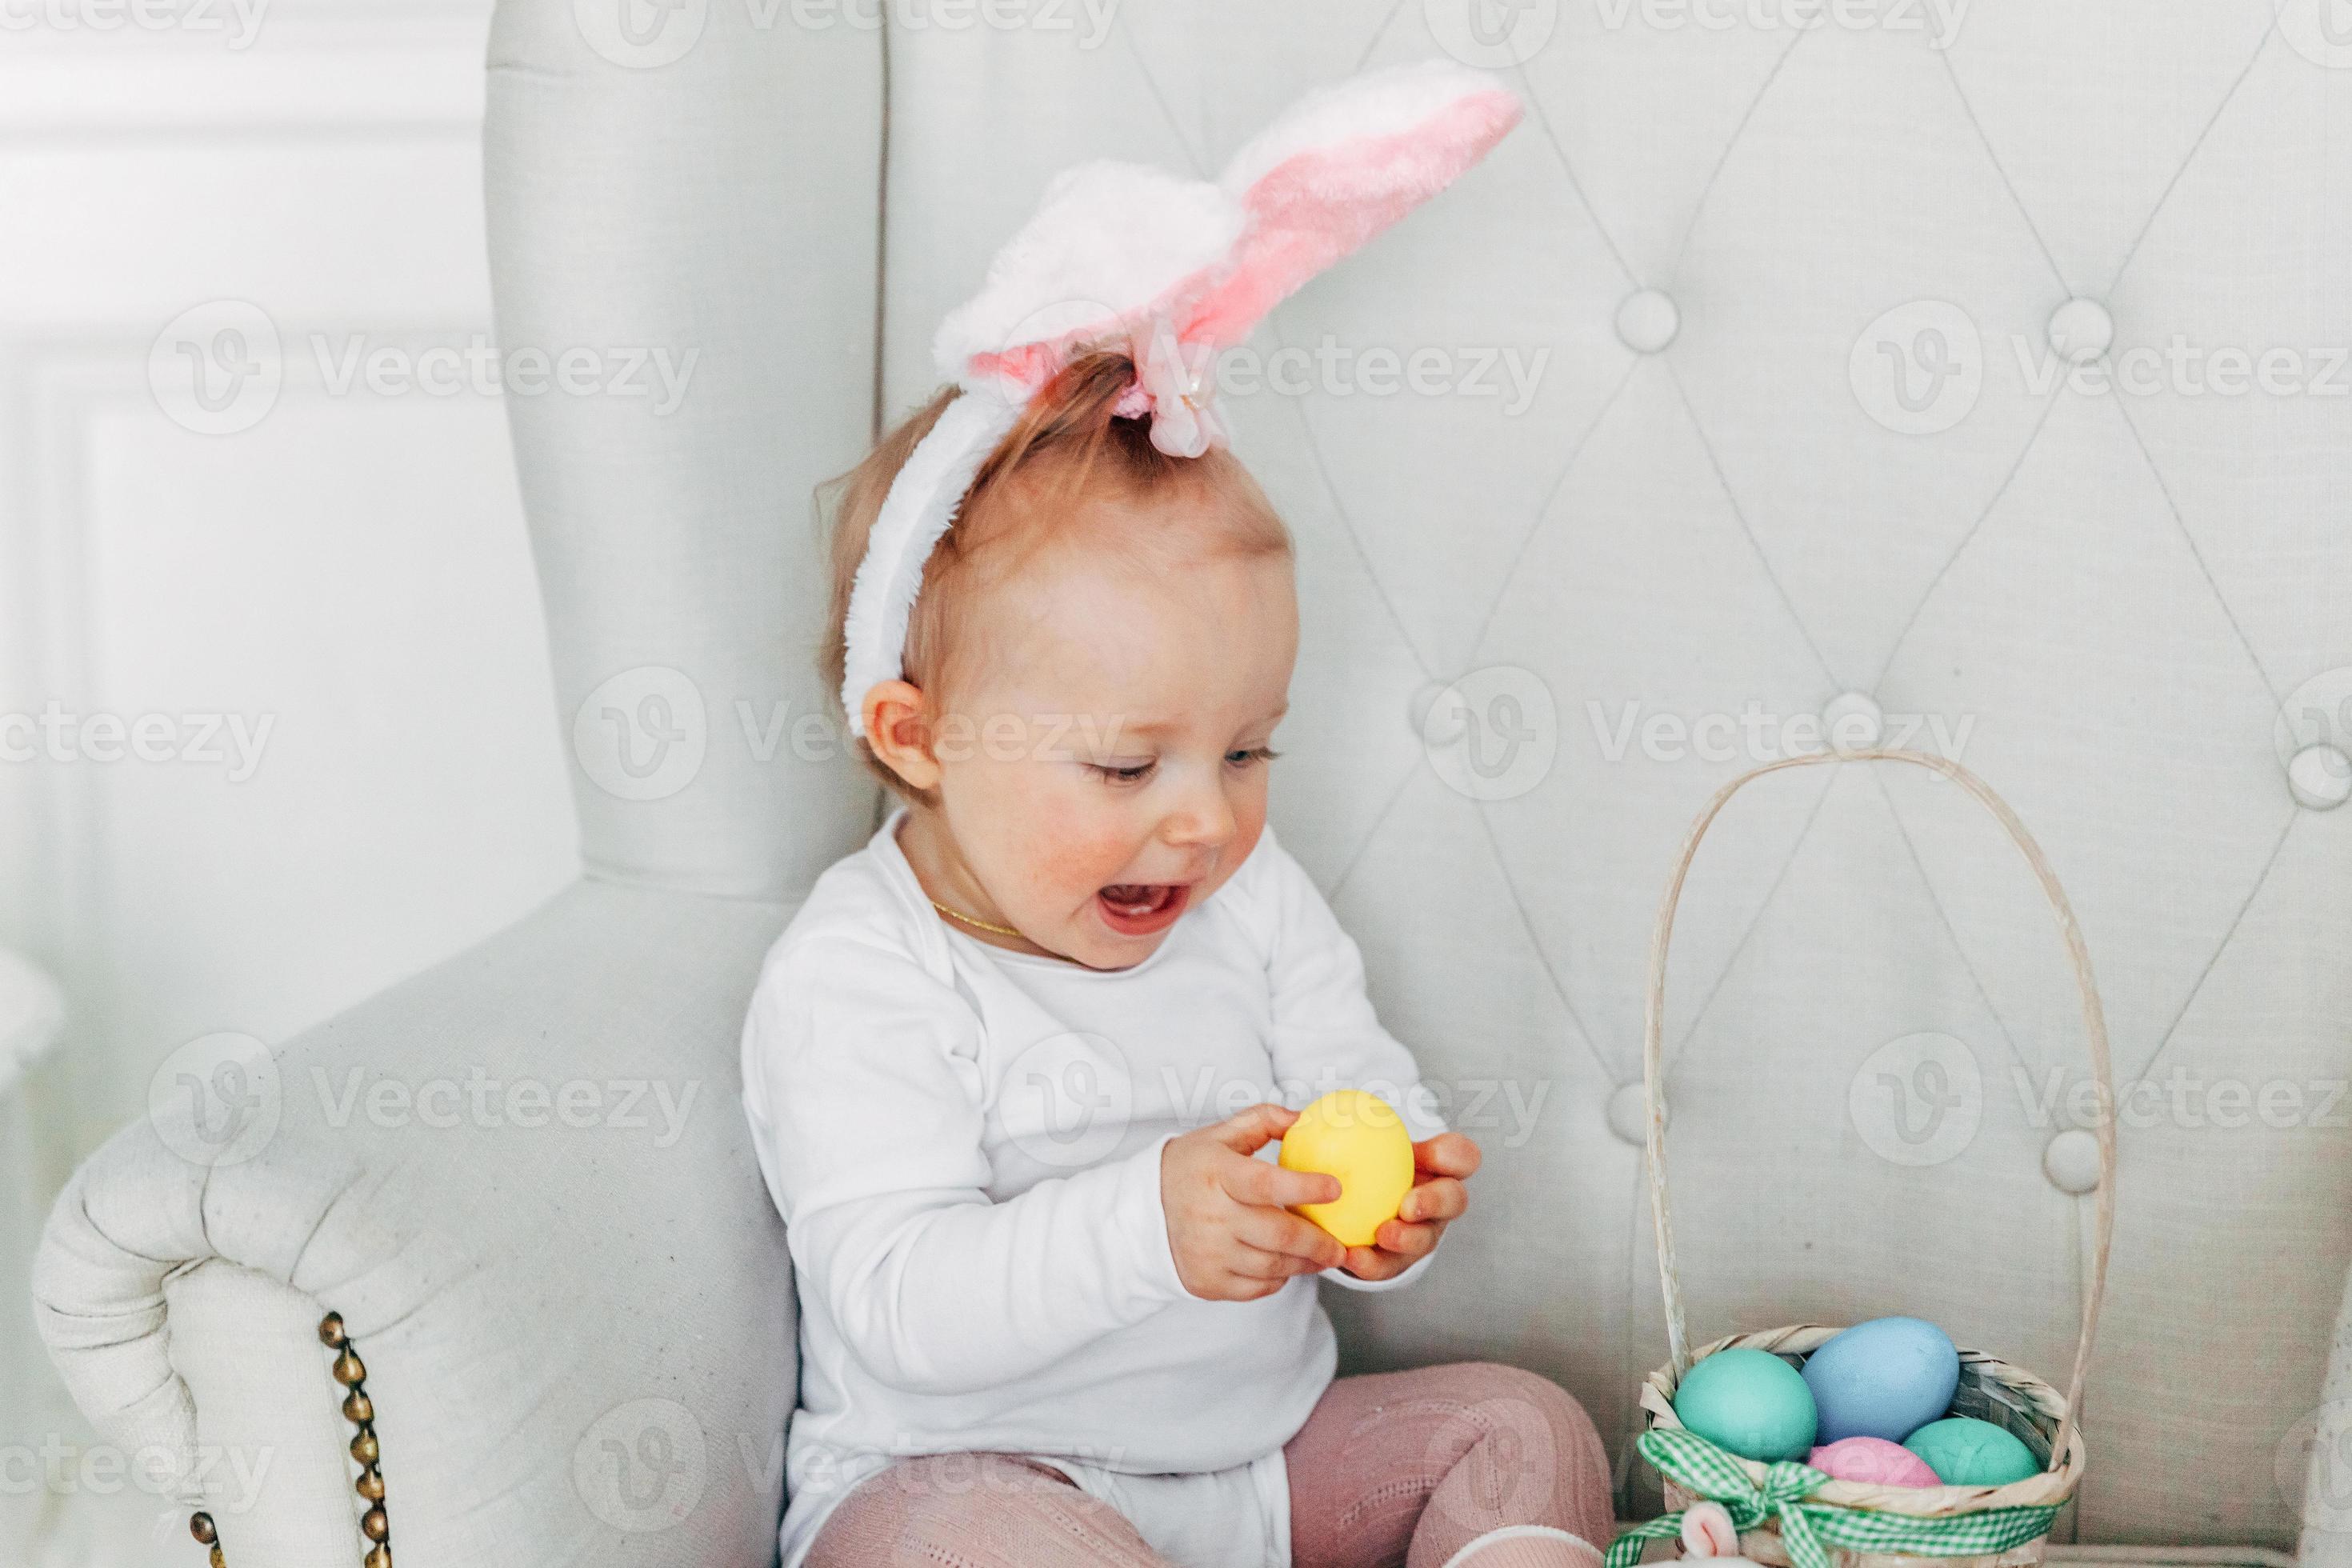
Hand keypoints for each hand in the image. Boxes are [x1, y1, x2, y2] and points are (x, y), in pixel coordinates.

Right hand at [1160, 1103, 1346, 1300]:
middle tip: (1341, 1246)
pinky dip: (1278, 1279)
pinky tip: (1288, 1266)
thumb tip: (1303, 1118)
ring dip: (1305, 1264)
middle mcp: (1211, 1217)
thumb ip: (1262, 1120)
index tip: (1336, 1188)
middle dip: (1318, 1242)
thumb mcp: (1219, 1135)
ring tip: (1324, 1257)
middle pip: (1278, 1234)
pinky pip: (1256, 1287)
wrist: (1141, 1212)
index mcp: (1216, 1175)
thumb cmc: (1190, 1168)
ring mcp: (1208, 1253)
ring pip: (1272, 1266)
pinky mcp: (1207, 1282)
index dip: (1303, 1188)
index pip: (1265, 1183)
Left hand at [1336, 1131, 1478, 1282]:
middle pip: (1454, 1200)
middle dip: (1436, 1203)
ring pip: (1425, 1239)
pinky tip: (1349, 1256)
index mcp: (1439, 1168)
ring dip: (1408, 1238)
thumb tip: (1304, 1111)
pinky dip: (1371, 1263)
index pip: (1461, 1156)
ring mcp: (1423, 1235)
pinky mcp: (1398, 1263)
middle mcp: (1439, 1203)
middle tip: (1408, 1205)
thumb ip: (1343, 1125)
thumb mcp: (1358, 1141)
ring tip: (1383, 1234)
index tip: (1432, 1155)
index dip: (1455, 1156)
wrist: (1347, 1202)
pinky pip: (1387, 1266)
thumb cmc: (1359, 1161)